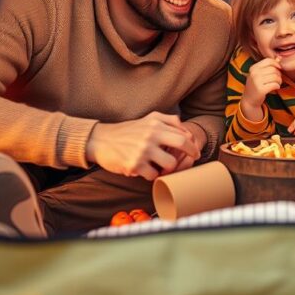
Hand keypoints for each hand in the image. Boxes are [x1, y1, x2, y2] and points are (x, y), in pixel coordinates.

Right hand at [86, 112, 200, 180]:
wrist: (100, 140)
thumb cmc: (128, 131)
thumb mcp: (148, 119)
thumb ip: (168, 120)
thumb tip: (187, 130)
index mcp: (155, 124)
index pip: (182, 133)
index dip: (192, 145)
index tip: (194, 152)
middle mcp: (150, 135)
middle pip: (181, 145)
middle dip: (191, 154)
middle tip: (193, 160)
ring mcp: (142, 150)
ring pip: (170, 164)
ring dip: (169, 168)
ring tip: (162, 167)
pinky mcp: (134, 165)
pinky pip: (154, 175)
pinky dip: (152, 175)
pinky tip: (145, 170)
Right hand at [240, 58, 282, 119]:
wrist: (249, 100)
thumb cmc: (256, 86)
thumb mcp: (259, 74)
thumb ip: (268, 66)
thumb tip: (279, 57)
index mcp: (253, 68)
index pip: (268, 60)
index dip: (276, 64)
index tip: (279, 69)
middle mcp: (254, 73)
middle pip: (273, 69)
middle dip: (279, 74)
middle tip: (277, 79)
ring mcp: (256, 81)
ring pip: (275, 77)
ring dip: (279, 81)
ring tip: (277, 84)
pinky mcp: (261, 90)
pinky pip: (275, 85)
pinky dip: (277, 86)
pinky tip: (275, 88)